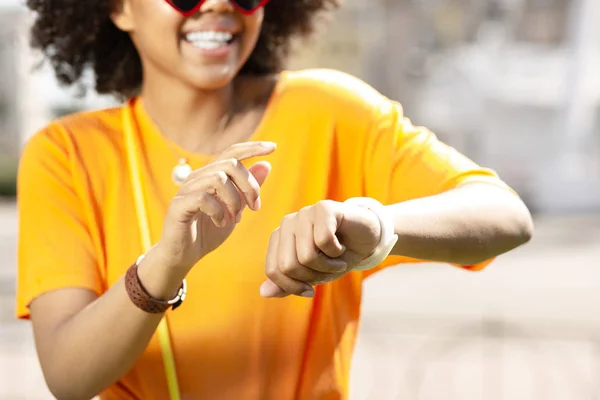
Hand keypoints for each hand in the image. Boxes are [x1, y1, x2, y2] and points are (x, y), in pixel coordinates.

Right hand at [155, 141, 275, 272]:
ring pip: (218, 179)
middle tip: (254, 208)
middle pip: (231, 164)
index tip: (273, 147)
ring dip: (234, 201)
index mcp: (211, 175)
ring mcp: (187, 190)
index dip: (252, 147)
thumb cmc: (208, 232)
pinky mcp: (179, 205)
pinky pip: (203, 198)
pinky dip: (218, 212)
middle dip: (250, 186)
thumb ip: (247, 188)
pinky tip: (220, 223)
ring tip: (235, 218)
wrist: (183, 255)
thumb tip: (267, 164)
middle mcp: (198, 177)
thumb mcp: (235, 209)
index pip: (232, 152)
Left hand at [260, 200, 381, 297]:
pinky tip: (342, 245)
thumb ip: (287, 284)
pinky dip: (337, 252)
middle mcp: (287, 223)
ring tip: (337, 258)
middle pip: (288, 266)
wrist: (366, 239)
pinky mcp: (324, 208)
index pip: (273, 271)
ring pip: (306, 256)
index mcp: (279, 238)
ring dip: (328, 266)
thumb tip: (264, 292)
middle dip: (313, 277)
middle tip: (329, 269)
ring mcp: (304, 213)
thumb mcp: (311, 275)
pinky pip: (323, 240)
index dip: (294, 286)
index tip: (311, 288)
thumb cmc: (336, 256)